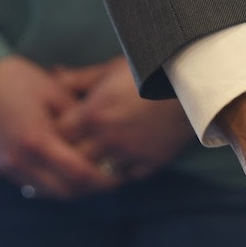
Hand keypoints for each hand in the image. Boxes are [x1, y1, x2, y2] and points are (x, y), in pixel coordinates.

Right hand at [0, 55, 118, 198]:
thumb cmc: (16, 78)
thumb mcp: (55, 92)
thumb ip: (79, 120)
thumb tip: (102, 139)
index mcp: (37, 140)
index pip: (79, 174)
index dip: (103, 179)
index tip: (118, 175)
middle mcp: (20, 160)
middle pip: (66, 192)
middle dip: (90, 189)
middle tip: (107, 179)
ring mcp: (7, 167)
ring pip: (48, 193)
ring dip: (70, 189)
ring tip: (87, 177)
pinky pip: (31, 186)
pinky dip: (50, 184)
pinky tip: (62, 173)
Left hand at [52, 56, 194, 180]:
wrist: (193, 80)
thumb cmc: (149, 69)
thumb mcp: (110, 69)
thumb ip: (79, 79)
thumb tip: (53, 75)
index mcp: (93, 114)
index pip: (57, 136)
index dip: (52, 135)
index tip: (53, 132)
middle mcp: (108, 138)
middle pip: (73, 160)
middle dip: (67, 156)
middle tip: (65, 153)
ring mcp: (129, 154)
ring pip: (97, 175)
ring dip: (91, 170)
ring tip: (87, 163)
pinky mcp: (150, 164)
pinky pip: (125, 178)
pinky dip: (117, 173)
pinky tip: (113, 165)